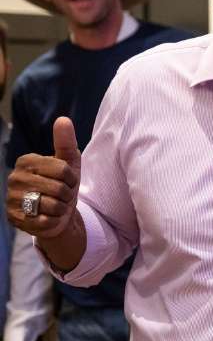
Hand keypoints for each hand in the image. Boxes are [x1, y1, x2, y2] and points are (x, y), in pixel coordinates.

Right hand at [7, 117, 80, 238]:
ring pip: (52, 205)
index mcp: (26, 161)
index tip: (66, 180)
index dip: (71, 178)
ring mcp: (12, 199)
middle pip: (58, 188)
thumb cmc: (62, 186)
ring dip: (61, 208)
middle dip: (67, 195)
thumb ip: (66, 142)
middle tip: (61, 196)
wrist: (57, 215)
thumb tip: (63, 119)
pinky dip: (54, 221)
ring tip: (54, 206)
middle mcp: (14, 178)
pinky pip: (46, 221)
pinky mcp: (14, 218)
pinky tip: (48, 218)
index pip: (62, 168)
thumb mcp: (69, 164)